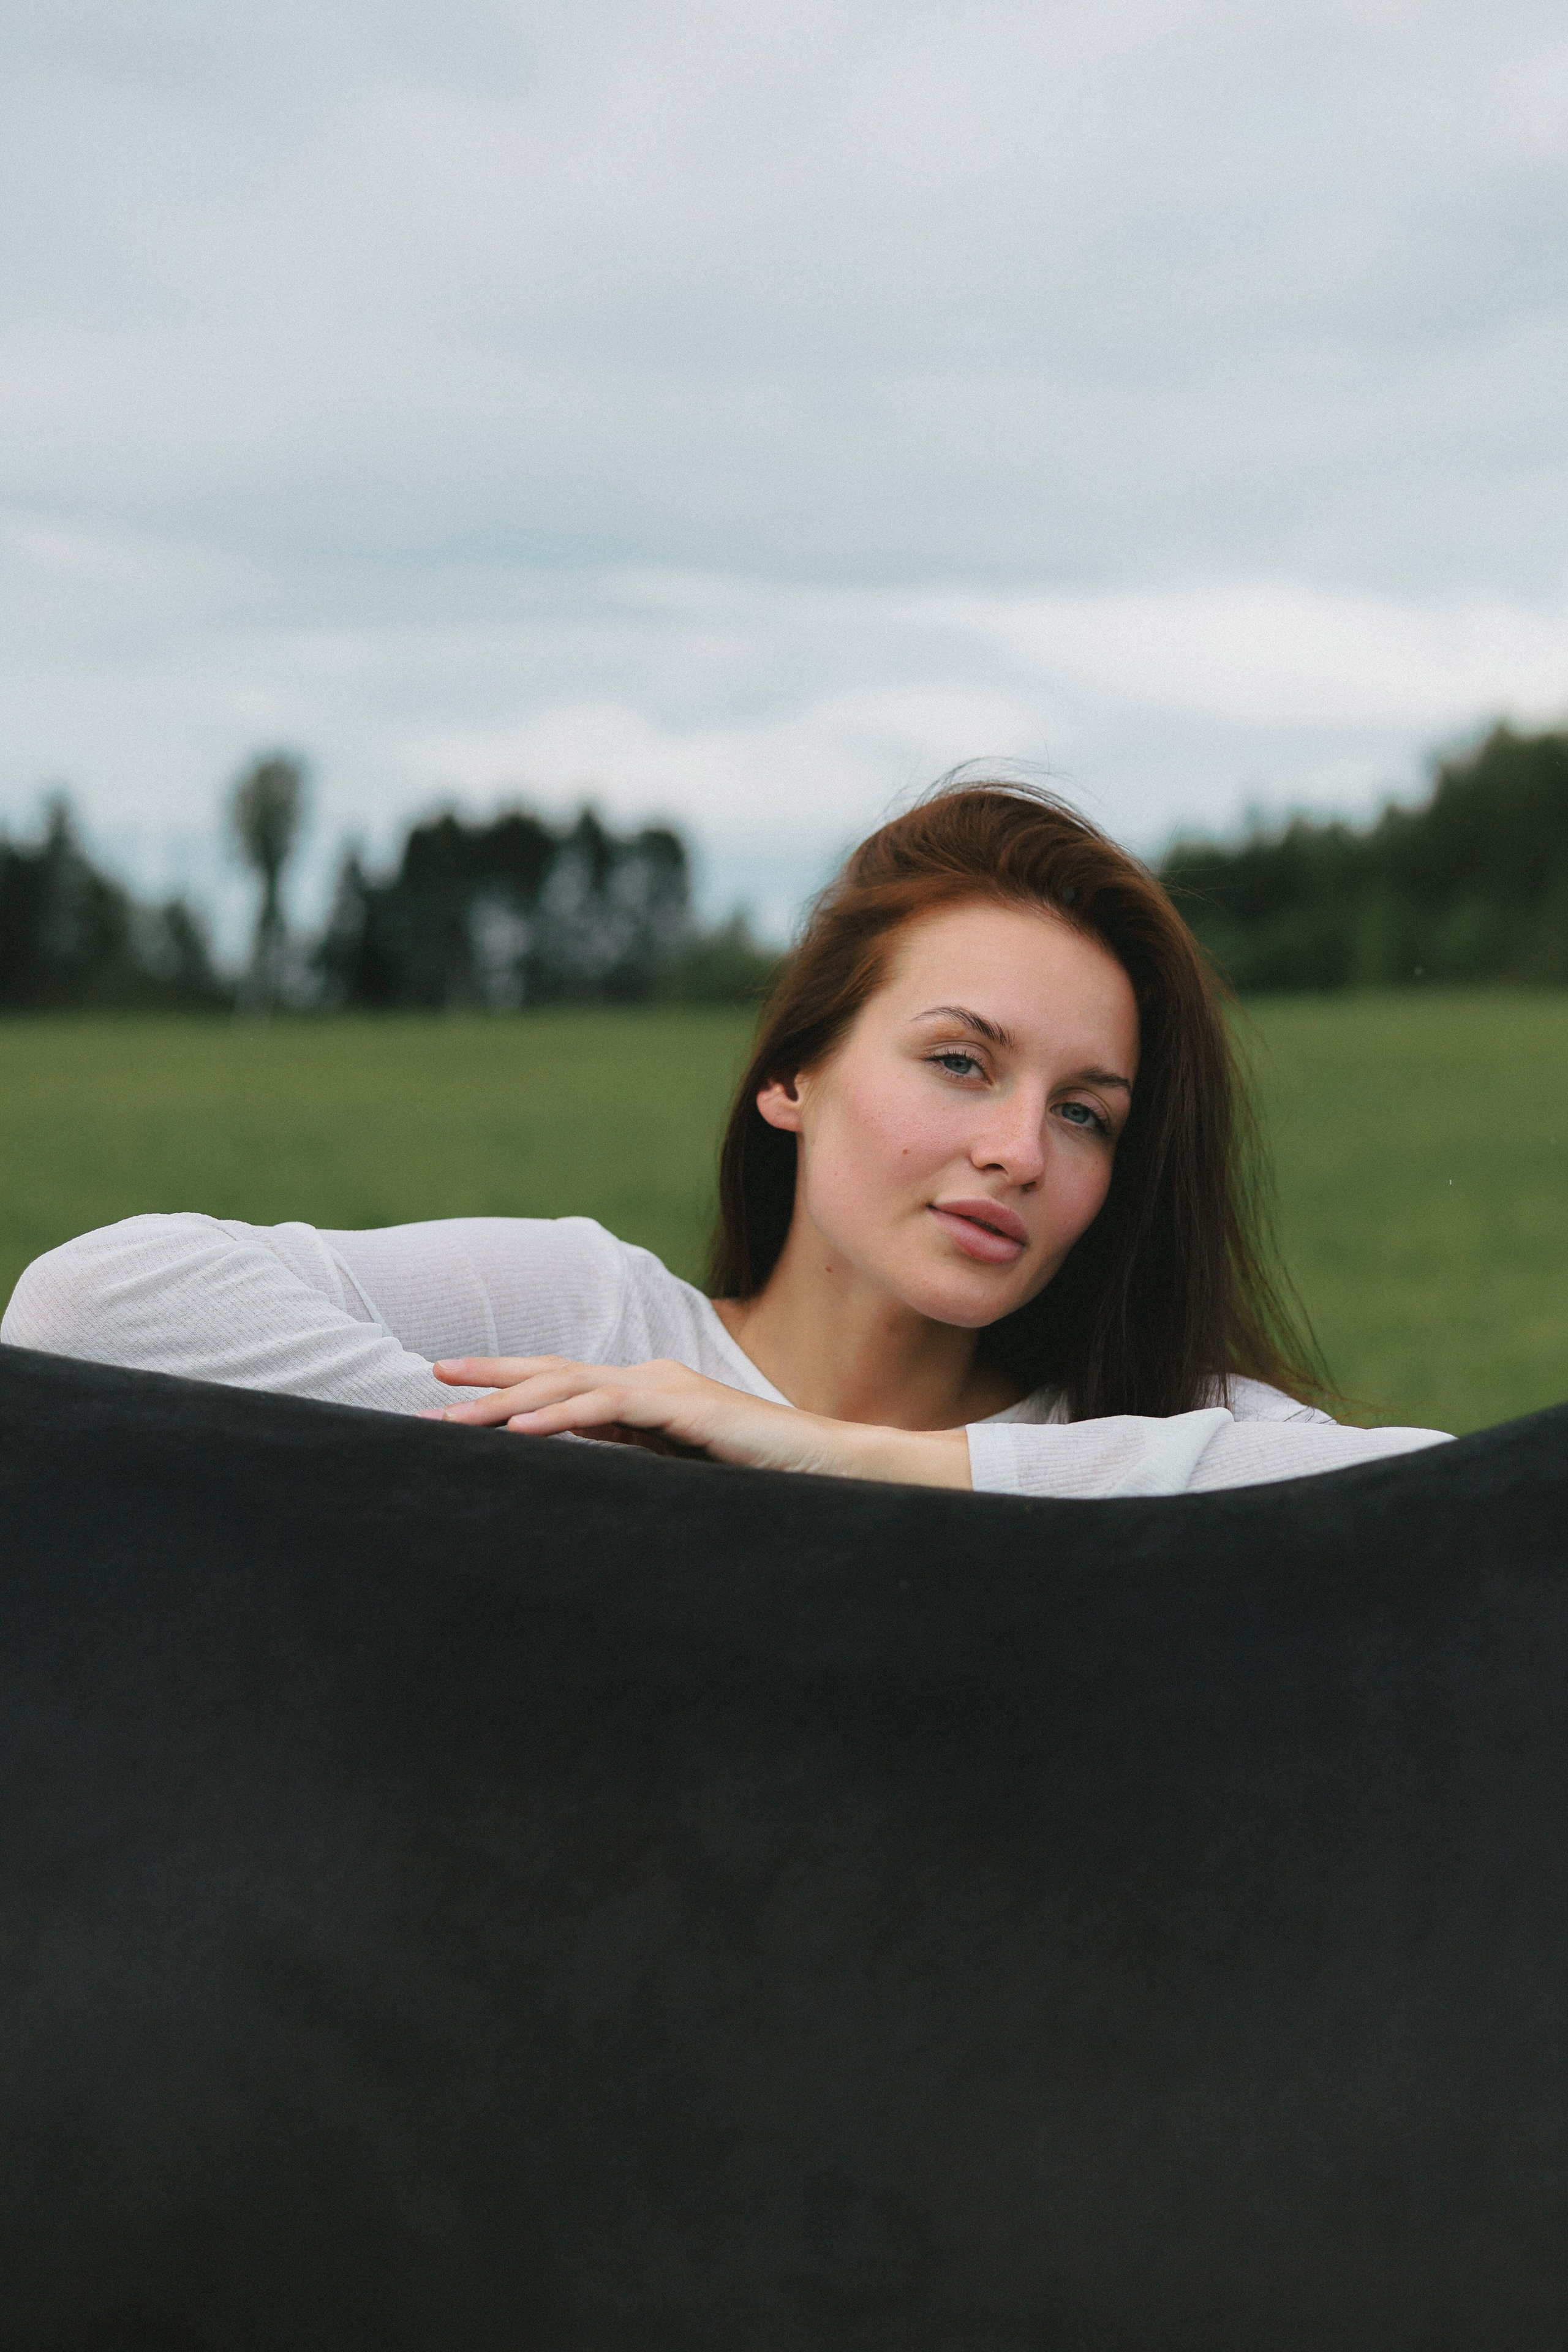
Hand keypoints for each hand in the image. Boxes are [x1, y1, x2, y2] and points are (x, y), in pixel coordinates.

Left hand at [423, 1355, 971, 1487]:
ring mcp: (668, 1391)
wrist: (835, 1471)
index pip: (563, 1384)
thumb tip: (576, 1478)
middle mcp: (650, 1383)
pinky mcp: (688, 1409)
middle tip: (429, 1385)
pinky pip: (613, 1409)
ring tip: (455, 1414)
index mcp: (646, 1398)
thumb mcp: (680, 1474)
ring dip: (509, 1399)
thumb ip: (633, 1465)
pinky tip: (523, 1428)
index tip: (449, 1392)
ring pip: (572, 1385)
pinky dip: (564, 1415)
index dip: (506, 1383)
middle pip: (554, 1373)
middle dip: (489, 1379)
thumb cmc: (762, 1480)